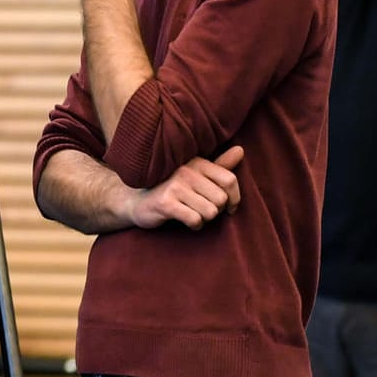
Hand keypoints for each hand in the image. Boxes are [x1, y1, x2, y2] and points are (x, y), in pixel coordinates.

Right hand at [125, 144, 244, 229]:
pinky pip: (195, 220)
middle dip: (216, 210)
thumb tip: (240, 150)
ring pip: (210, 212)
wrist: (135, 201)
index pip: (229, 180)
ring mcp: (175, 186)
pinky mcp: (165, 203)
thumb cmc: (170, 188)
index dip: (235, 198)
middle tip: (202, 210)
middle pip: (221, 199)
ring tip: (192, 214)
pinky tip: (186, 221)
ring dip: (204, 219)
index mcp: (197, 162)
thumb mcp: (195, 175)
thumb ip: (218, 166)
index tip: (229, 207)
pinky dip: (194, 225)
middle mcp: (186, 171)